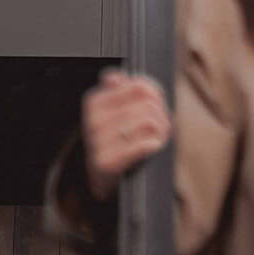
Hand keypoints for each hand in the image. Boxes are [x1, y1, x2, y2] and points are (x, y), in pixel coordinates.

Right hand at [83, 68, 170, 199]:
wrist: (100, 177)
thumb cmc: (114, 139)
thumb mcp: (115, 110)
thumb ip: (120, 89)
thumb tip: (116, 77)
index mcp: (94, 101)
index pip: (140, 86)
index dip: (155, 95)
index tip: (155, 105)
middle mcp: (92, 120)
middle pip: (148, 104)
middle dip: (161, 115)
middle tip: (160, 126)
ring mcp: (97, 142)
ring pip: (149, 122)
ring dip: (161, 131)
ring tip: (157, 136)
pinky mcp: (105, 163)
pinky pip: (142, 145)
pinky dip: (153, 144)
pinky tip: (153, 146)